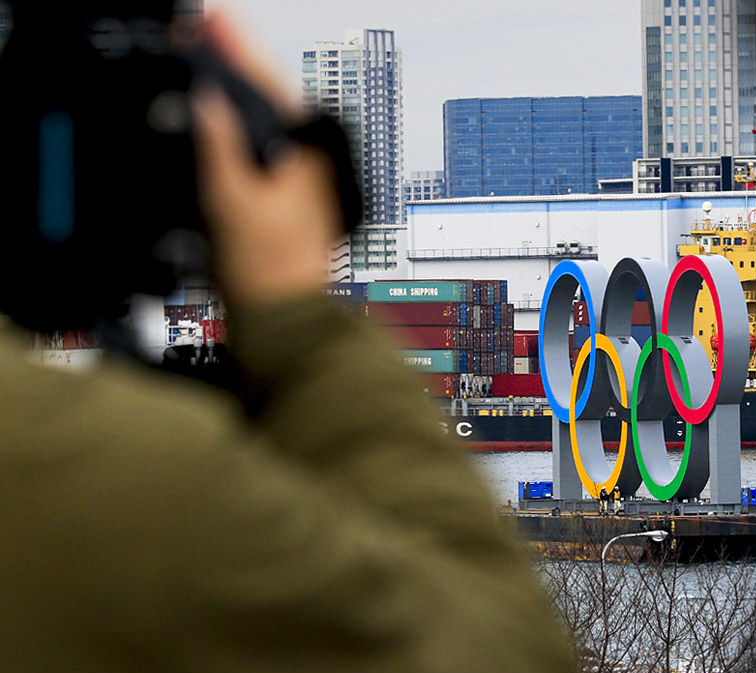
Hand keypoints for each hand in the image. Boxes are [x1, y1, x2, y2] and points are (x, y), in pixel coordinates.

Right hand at [190, 11, 339, 306]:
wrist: (282, 318)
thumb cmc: (269, 271)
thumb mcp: (232, 204)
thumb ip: (220, 147)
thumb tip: (207, 102)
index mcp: (304, 154)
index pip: (267, 84)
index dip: (237, 49)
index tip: (215, 22)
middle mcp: (307, 161)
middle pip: (267, 99)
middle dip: (234, 66)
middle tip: (206, 33)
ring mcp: (297, 178)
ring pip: (264, 123)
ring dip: (235, 96)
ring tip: (210, 62)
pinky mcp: (283, 197)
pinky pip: (259, 149)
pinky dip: (236, 131)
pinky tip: (218, 122)